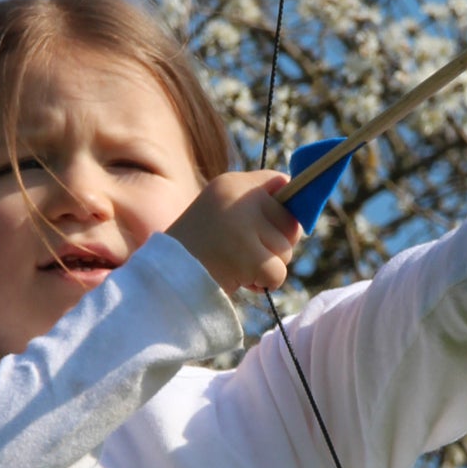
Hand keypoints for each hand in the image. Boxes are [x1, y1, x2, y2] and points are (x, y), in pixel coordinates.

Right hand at [167, 171, 302, 295]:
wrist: (165, 276)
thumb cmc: (198, 248)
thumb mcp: (222, 212)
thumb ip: (257, 205)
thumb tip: (301, 215)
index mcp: (232, 184)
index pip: (283, 184)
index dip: (286, 209)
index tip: (273, 225)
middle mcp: (238, 198)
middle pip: (290, 222)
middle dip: (277, 244)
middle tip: (248, 253)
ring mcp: (242, 226)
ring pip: (286, 250)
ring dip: (267, 266)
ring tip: (237, 265)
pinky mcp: (246, 256)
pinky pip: (278, 273)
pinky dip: (264, 283)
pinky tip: (240, 279)